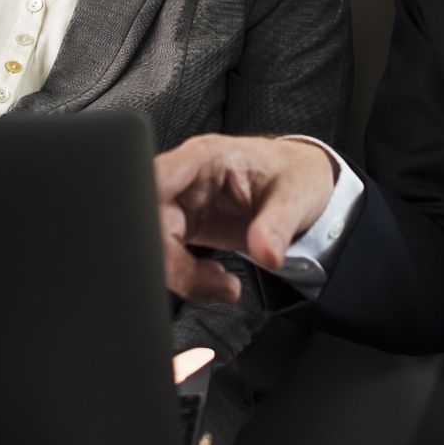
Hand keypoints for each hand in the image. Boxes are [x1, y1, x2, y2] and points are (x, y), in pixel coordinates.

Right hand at [153, 134, 336, 302]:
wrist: (301, 184)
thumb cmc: (294, 174)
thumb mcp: (295, 195)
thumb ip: (278, 226)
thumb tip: (266, 255)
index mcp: (203, 158)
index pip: (155, 180)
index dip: (142, 212)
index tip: (162, 249)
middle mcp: (183, 180)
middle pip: (146, 221)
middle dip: (172, 261)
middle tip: (214, 283)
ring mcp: (181, 204)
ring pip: (152, 244)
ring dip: (180, 274)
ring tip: (224, 286)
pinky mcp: (184, 227)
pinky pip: (167, 256)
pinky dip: (186, 276)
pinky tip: (215, 281)